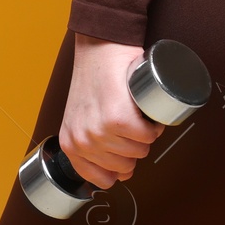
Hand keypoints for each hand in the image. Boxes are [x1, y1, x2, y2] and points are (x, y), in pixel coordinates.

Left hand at [58, 33, 164, 188]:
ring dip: (145, 135)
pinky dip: (153, 125)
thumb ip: (90, 143)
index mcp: (70, 144)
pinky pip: (148, 136)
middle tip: (128, 122)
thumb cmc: (94, 75)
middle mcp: (82, 141)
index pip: (103, 180)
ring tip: (134, 113)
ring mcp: (99, 131)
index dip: (119, 165)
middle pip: (126, 167)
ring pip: (140, 152)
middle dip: (134, 147)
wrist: (100, 44)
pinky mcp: (118, 118)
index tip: (121, 145)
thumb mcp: (81, 115)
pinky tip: (143, 110)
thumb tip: (118, 173)